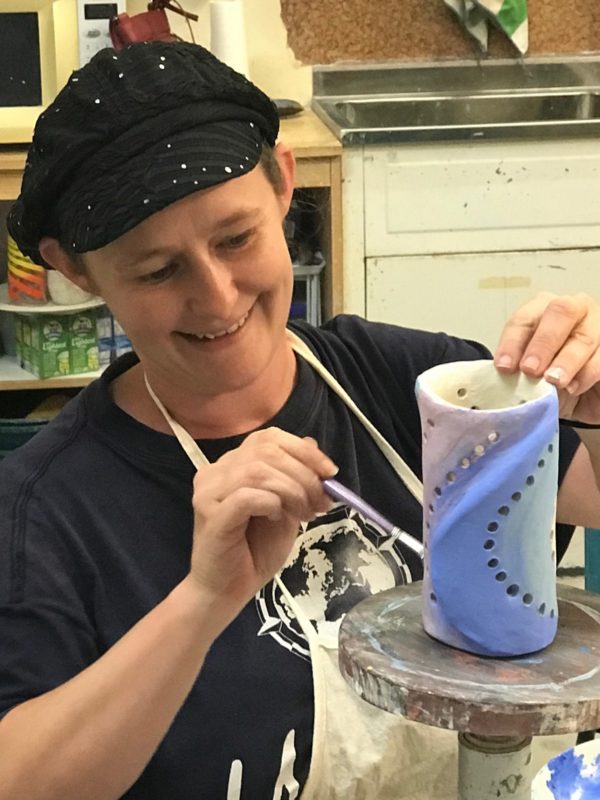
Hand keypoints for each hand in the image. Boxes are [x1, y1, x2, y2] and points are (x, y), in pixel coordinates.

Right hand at [186, 428, 336, 612]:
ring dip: (292, 491)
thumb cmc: (254, 551)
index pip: (268, 438)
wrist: (226, 591)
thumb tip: (312, 445)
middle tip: (320, 502)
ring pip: (258, 471)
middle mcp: (215, 471)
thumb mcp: (286, 507)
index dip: (303, 450)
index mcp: (232, 464)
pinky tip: (277, 518)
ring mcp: (209, 492)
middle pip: (266, 451)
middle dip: (304, 474)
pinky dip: (272, 504)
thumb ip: (294, 477)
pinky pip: (247, 496)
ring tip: (303, 514)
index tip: (330, 472)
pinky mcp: (212, 514)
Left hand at [494, 292, 599, 422]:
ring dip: (566, 362)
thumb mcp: (530, 375)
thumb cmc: (552, 381)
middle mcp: (574, 311)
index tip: (504, 367)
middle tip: (531, 370)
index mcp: (544, 311)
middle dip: (543, 343)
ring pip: (584, 336)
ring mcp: (598, 327)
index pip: (525, 318)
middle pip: (561, 312)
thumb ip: (518, 368)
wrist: (582, 399)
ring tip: (553, 382)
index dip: (513, 342)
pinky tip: (573, 387)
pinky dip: (586, 373)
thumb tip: (506, 372)